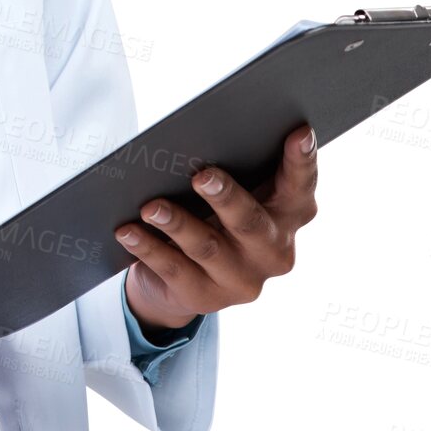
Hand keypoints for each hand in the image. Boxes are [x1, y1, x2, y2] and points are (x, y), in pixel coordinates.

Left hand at [116, 124, 318, 334]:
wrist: (185, 279)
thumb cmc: (214, 215)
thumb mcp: (231, 193)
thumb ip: (236, 169)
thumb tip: (201, 136)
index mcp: (288, 215)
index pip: (300, 186)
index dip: (302, 161)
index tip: (299, 132)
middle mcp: (274, 251)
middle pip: (251, 222)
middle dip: (226, 197)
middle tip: (202, 175)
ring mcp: (242, 280)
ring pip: (207, 247)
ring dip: (177, 223)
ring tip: (150, 206)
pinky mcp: (206, 298)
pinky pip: (173, 269)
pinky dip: (148, 247)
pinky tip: (128, 231)